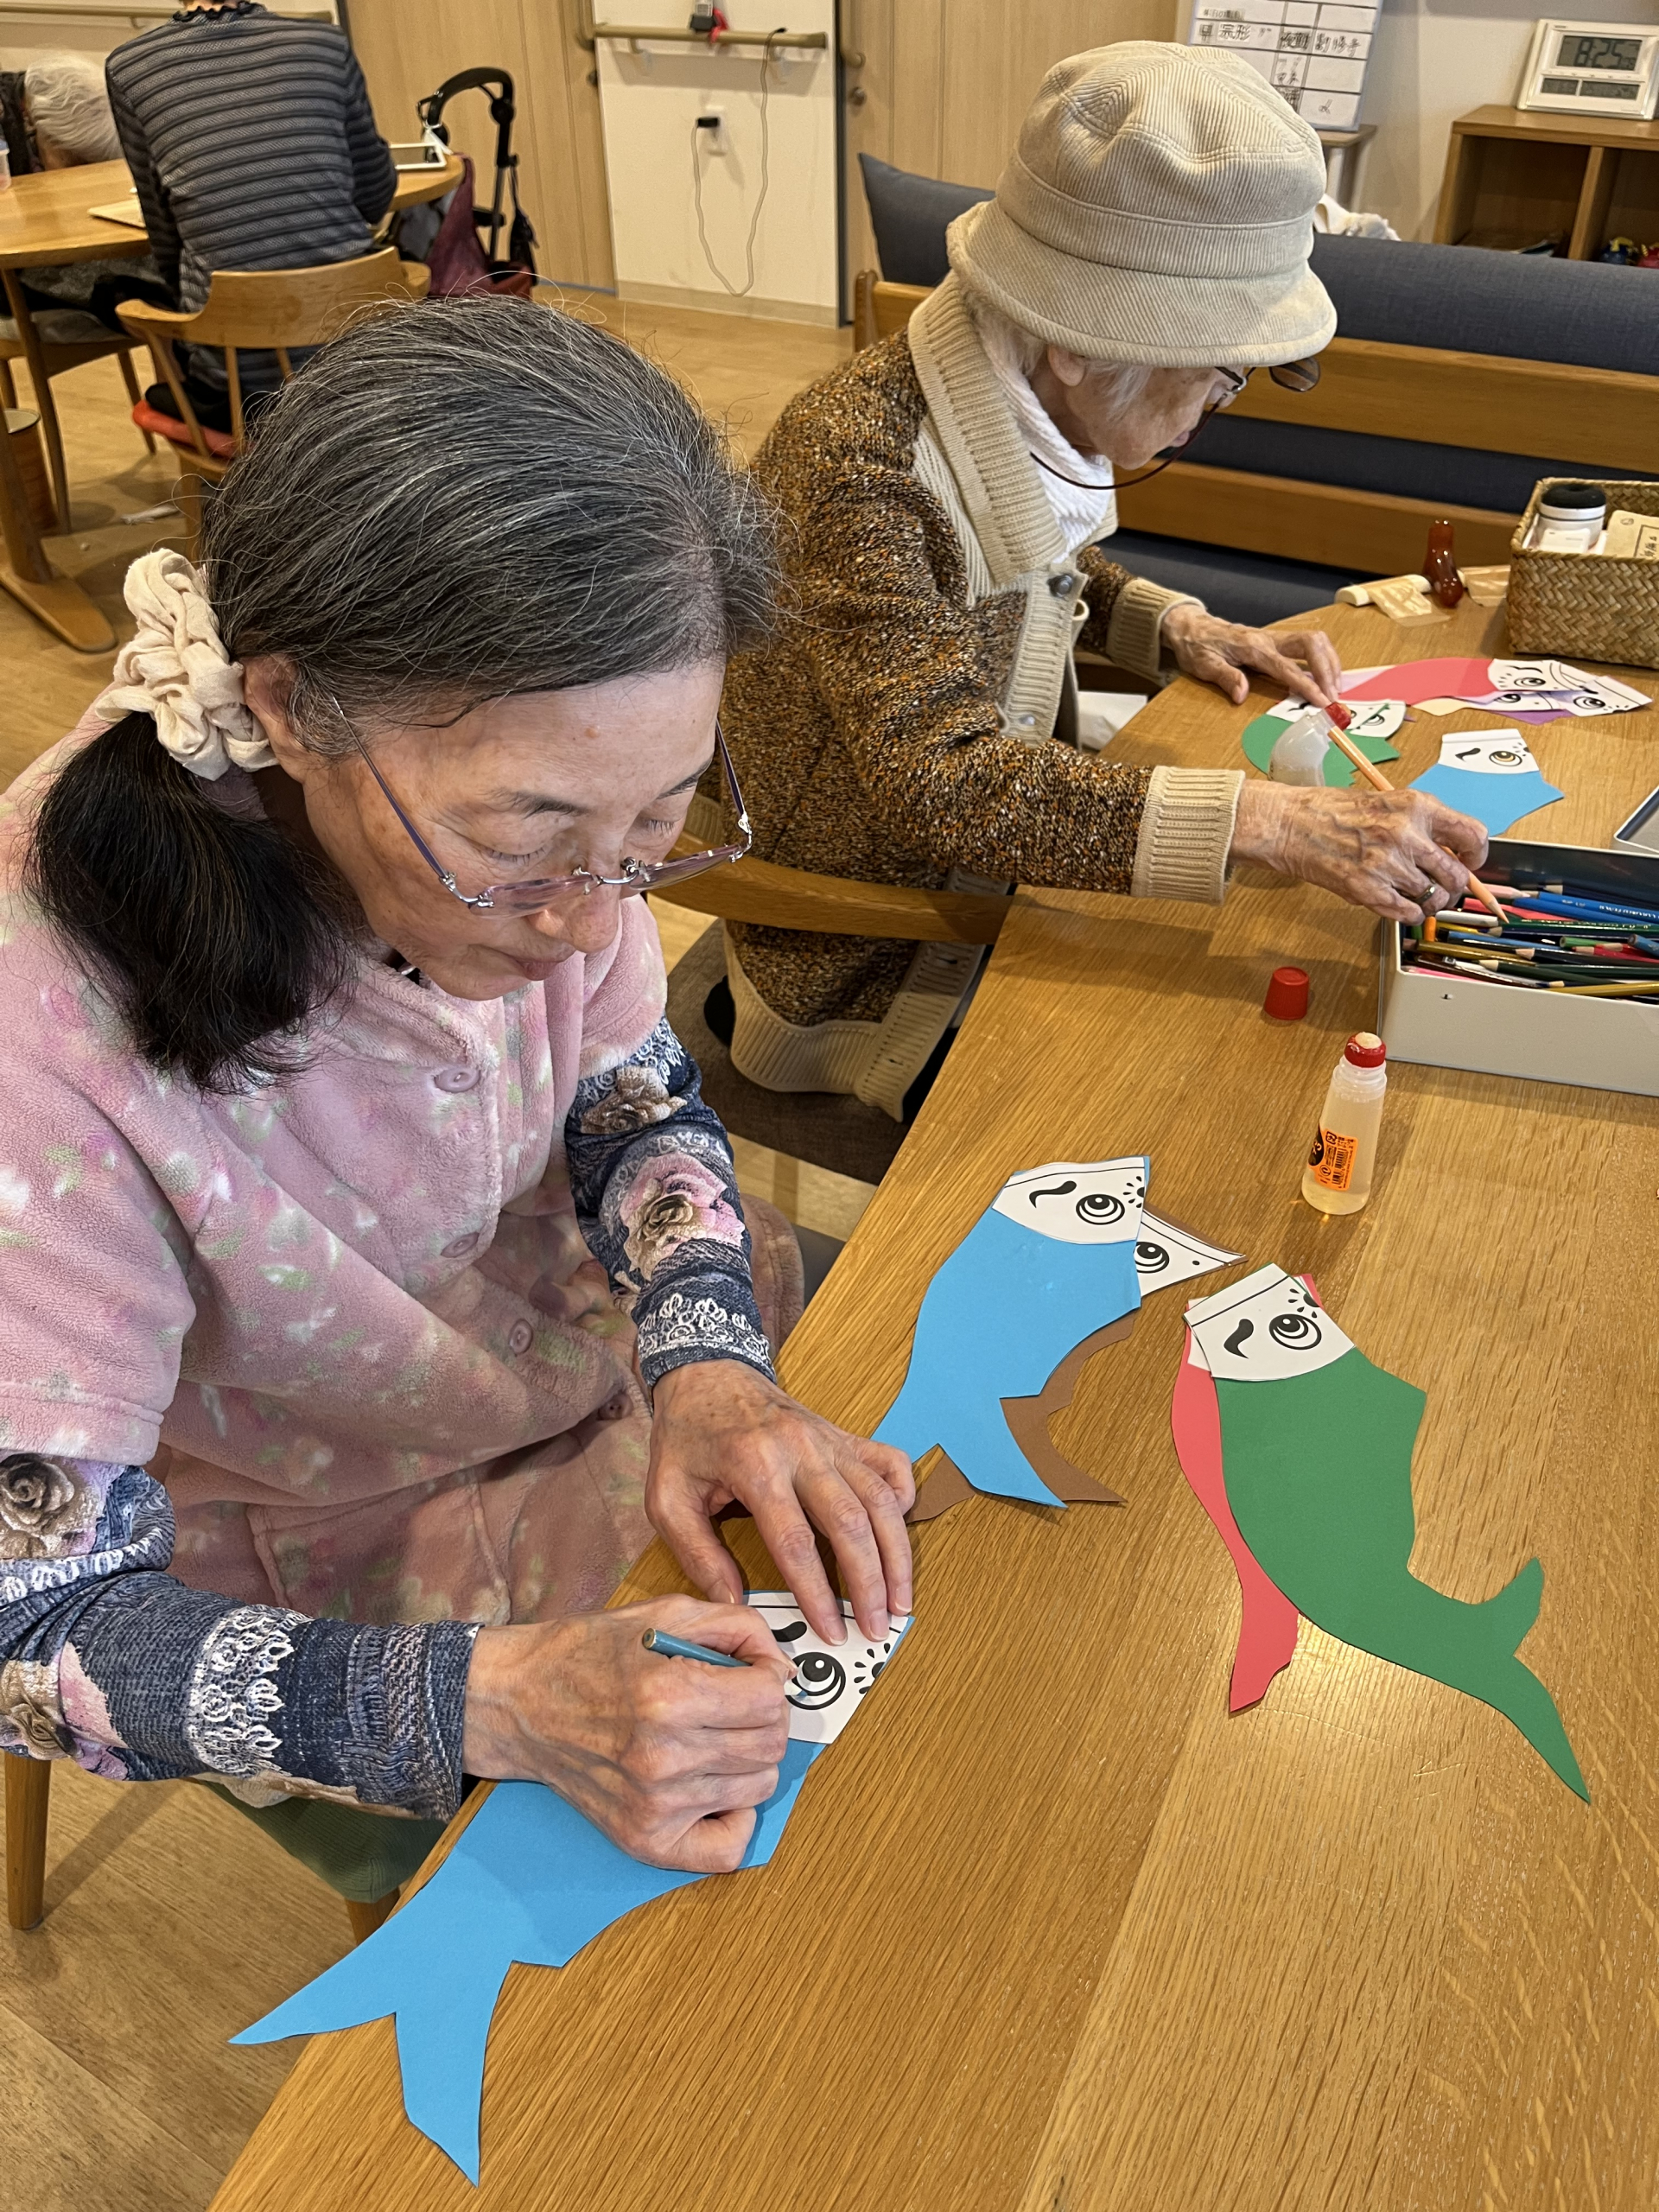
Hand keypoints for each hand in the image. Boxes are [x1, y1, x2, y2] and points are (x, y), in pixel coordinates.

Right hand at [462, 1597, 792, 1869]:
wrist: (517, 1704)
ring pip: (758, 1788)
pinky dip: (733, 1818)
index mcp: (668, 1695)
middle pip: (770, 1745)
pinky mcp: (644, 1840)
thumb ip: (737, 1627)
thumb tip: (782, 1667)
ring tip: (712, 1738)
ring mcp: (654, 1806)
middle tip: (733, 1703)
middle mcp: (663, 1757)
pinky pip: (728, 1849)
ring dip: (748, 1760)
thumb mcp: (664, 1613)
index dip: (768, 1677)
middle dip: (763, 1716)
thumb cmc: (588, 1655)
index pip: (769, 1698)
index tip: (749, 1674)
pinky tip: (711, 1787)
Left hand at [648, 1359, 913, 1645]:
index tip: (830, 1630)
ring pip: (878, 1498)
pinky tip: (898, 1527)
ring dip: (896, 1552)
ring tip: (901, 1597)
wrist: (706, 1371)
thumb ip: (696, 1553)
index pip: (795, 1541)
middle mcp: (800, 1449)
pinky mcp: (843, 1435)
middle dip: (870, 1581)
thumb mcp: (666, 1496)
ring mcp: (828, 1440)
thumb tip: (733, 1601)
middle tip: (877, 1627)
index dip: (816, 1592)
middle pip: (850, 1522)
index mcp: (754, 1465)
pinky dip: (902, 1493)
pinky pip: (888, 1461)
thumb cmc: (685, 1436)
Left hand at [1162, 603, 1341, 708]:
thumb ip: (1225, 677)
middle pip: (1312, 643)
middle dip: (1328, 669)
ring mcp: (1274, 637)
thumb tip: (1242, 695)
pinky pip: (1308, 643)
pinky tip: (1325, 675)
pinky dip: (1322, 657)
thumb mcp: (1204, 665)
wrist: (1192, 627)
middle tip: (1334, 695)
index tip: (1323, 701)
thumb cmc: (1198, 647)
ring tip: (1335, 687)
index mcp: (1253, 648)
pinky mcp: (1276, 640)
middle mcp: (1269, 639)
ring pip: (1314, 640)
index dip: (1309, 685)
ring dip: (1329, 661)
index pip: (1288, 667)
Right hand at [1231, 780, 1489, 922]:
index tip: (1468, 861)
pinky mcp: (1368, 890)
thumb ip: (1422, 824)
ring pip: (1434, 899)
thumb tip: (1453, 852)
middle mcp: (1407, 835)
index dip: (1476, 855)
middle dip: (1453, 886)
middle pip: (1456, 875)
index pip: (1473, 835)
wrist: (1291, 824)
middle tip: (1442, 887)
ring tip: (1416, 896)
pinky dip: (1409, 914)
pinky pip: (1408, 914)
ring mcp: (1387, 865)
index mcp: (1417, 807)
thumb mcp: (1387, 802)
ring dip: (1430, 903)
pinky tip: (1398, 903)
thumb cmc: (1333, 811)